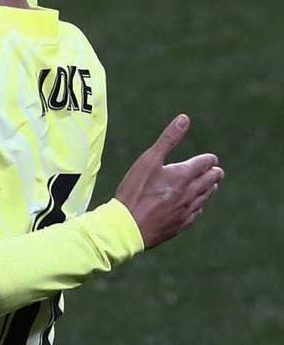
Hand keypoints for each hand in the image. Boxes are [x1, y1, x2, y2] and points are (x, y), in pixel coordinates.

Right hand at [115, 114, 223, 248]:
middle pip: (211, 180)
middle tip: (215, 170)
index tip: (210, 158)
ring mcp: (187, 210)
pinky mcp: (181, 224)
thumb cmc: (135, 190)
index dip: (209, 159)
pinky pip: (197, 212)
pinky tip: (196, 205)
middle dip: (214, 173)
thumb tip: (185, 119)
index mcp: (184, 174)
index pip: (206, 163)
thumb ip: (169, 139)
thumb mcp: (149, 160)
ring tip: (210, 185)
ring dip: (209, 188)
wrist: (128, 225)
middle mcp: (190, 192)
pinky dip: (199, 205)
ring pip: (206, 197)